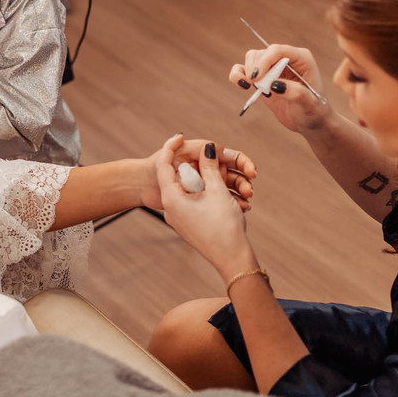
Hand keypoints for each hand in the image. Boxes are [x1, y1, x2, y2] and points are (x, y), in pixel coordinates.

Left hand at [156, 134, 257, 279]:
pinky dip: (212, 195)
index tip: (180, 136)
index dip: (171, 148)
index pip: (164, 165)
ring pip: (194, 190)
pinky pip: (198, 202)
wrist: (233, 260)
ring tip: (232, 184)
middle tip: (218, 162)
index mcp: (171, 198)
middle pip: (182, 177)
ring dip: (212, 182)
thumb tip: (208, 148)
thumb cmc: (224, 227)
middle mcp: (171, 208)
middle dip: (202, 167)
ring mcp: (180, 217)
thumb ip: (211, 166)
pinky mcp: (191, 223)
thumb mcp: (217, 191)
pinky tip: (230, 198)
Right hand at [231, 44, 332, 134]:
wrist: (309, 120)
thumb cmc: (313, 111)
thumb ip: (295, 93)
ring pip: (251, 58)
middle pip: (261, 53)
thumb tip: (274, 84)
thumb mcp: (308, 104)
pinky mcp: (261, 77)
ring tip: (256, 89)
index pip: (277, 50)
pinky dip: (237, 76)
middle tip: (261, 89)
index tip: (256, 79)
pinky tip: (243, 86)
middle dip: (256, 70)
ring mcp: (272, 67)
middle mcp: (285, 58)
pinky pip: (242, 69)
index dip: (264, 62)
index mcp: (301, 58)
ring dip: (246, 73)